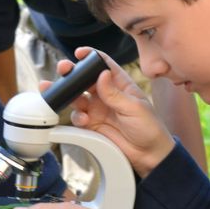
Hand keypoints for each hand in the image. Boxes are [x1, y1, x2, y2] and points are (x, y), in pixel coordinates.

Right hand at [53, 47, 174, 176]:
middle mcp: (106, 94)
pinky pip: (78, 117)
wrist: (149, 155)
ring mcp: (97, 109)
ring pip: (76, 97)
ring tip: (60, 94)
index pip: (103, 64)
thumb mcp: (135, 108)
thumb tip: (102, 74)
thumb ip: (115, 93)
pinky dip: (77, 117)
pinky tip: (83, 120)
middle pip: (84, 79)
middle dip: (72, 73)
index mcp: (120, 84)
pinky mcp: (92, 124)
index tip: (80, 53)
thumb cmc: (149, 128)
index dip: (91, 56)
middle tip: (63, 69)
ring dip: (67, 94)